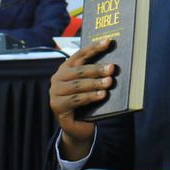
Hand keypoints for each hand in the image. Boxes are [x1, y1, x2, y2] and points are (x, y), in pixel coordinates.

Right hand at [49, 39, 115, 160]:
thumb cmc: (87, 102)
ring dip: (95, 83)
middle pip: (80, 70)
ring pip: (78, 85)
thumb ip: (97, 75)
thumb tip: (114, 65)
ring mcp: (55, 93)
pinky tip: (102, 95)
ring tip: (109, 82)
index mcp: (66, 68)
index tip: (108, 42)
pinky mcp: (57, 106)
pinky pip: (76, 100)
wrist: (78, 127)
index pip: (80, 54)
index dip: (94, 48)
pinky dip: (90, 97)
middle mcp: (58, 78)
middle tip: (112, 68)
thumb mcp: (92, 86)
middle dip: (97, 69)